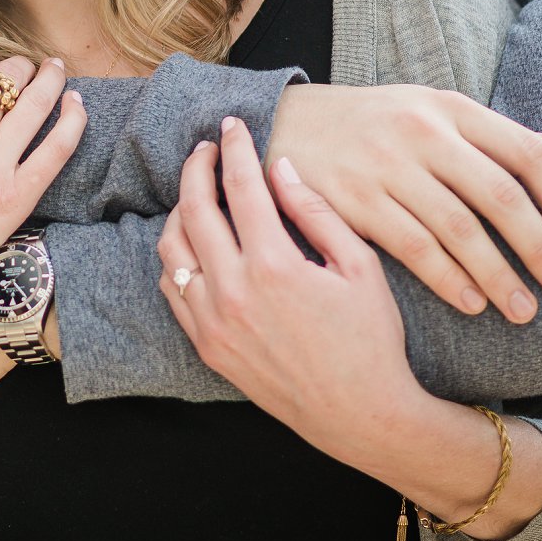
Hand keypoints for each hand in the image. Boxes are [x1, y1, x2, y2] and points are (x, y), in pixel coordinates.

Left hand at [158, 118, 426, 460]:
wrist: (361, 414)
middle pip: (193, 210)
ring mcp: (213, 322)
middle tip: (205, 149)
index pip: (240, 186)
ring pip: (171, 249)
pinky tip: (195, 244)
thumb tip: (280, 169)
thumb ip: (316, 213)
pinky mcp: (207, 346)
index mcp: (275, 265)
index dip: (233, 148)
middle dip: (196, 168)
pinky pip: (172, 289)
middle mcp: (234, 291)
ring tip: (198, 194)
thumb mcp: (359, 267)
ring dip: (179, 212)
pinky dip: (176, 257)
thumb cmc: (370, 339)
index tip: (231, 126)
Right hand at [268, 83, 541, 322]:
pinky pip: (414, 248)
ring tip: (523, 311)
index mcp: (448, 108)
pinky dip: (449, 279)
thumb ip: (487, 133)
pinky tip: (472, 303)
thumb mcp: (427, 110)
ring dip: (499, 276)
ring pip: (460, 229)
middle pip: (499, 195)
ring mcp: (385, 166)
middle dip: (539, 247)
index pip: (524, 153)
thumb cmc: (368, 124)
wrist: (280, 123)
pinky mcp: (353, 200)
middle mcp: (421, 132)